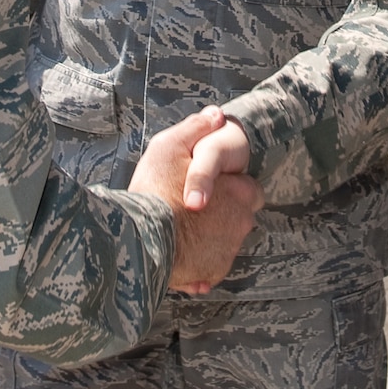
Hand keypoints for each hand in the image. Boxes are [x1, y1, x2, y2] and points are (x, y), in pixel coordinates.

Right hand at [129, 106, 263, 294]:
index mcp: (242, 193)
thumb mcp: (171, 146)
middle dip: (219, 212)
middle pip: (235, 216)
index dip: (229, 186)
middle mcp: (242, 224)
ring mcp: (228, 252)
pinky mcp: (211, 274)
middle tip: (187, 207)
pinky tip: (178, 250)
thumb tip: (215, 115)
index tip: (209, 186)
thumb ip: (196, 128)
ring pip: (221, 241)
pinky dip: (197, 260)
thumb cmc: (155, 190)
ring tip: (178, 228)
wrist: (137, 240)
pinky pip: (208, 265)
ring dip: (207, 236)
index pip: (249, 189)